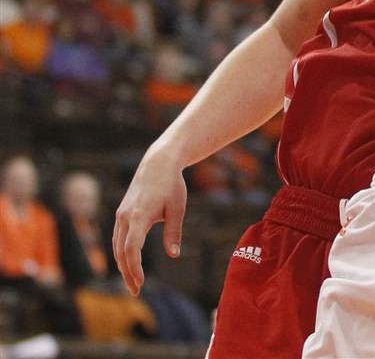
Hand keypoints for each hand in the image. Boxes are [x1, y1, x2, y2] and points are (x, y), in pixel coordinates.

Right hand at [112, 145, 187, 295]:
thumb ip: (173, 232)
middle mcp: (125, 217)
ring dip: (123, 266)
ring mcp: (121, 215)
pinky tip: (128, 263)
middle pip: (121, 252)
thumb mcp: (177, 207)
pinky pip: (118, 238)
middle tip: (136, 291)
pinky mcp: (121, 213)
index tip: (140, 283)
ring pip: (117, 247)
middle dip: (127, 273)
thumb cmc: (172, 185)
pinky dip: (121, 253)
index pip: (131, 249)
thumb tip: (173, 255)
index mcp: (139, 216)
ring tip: (133, 282)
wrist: (158, 163)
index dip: (134, 268)